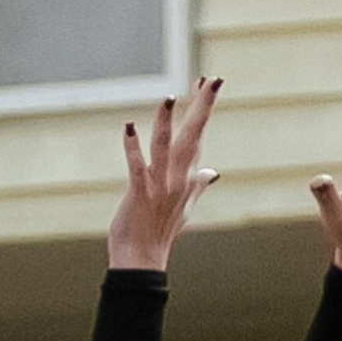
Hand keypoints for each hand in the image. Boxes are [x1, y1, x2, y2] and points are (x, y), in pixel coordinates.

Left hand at [108, 78, 221, 271]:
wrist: (142, 261)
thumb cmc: (160, 232)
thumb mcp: (184, 207)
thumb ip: (198, 186)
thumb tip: (213, 172)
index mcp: (188, 178)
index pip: (198, 136)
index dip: (202, 109)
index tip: (207, 82)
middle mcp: (178, 179)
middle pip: (192, 137)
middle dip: (201, 108)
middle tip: (211, 79)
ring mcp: (159, 187)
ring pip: (165, 149)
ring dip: (166, 123)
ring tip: (168, 98)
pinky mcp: (139, 195)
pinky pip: (137, 167)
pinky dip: (132, 148)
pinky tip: (129, 127)